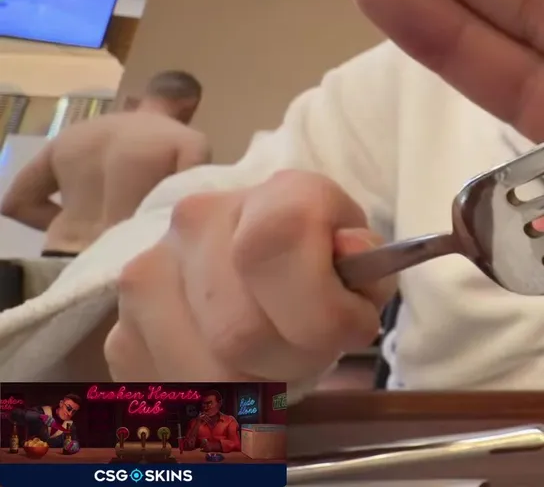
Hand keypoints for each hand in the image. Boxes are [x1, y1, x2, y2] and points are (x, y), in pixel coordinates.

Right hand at [104, 170, 393, 380]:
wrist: (260, 268)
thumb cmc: (323, 271)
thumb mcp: (363, 265)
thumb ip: (368, 265)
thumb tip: (352, 252)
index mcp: (276, 196)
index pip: (280, 243)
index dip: (323, 307)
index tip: (349, 326)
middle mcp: (198, 221)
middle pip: (242, 330)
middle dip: (292, 362)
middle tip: (310, 353)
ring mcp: (148, 273)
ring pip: (204, 368)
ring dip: (254, 387)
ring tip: (275, 362)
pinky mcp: (121, 330)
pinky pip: (170, 388)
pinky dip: (214, 400)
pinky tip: (236, 372)